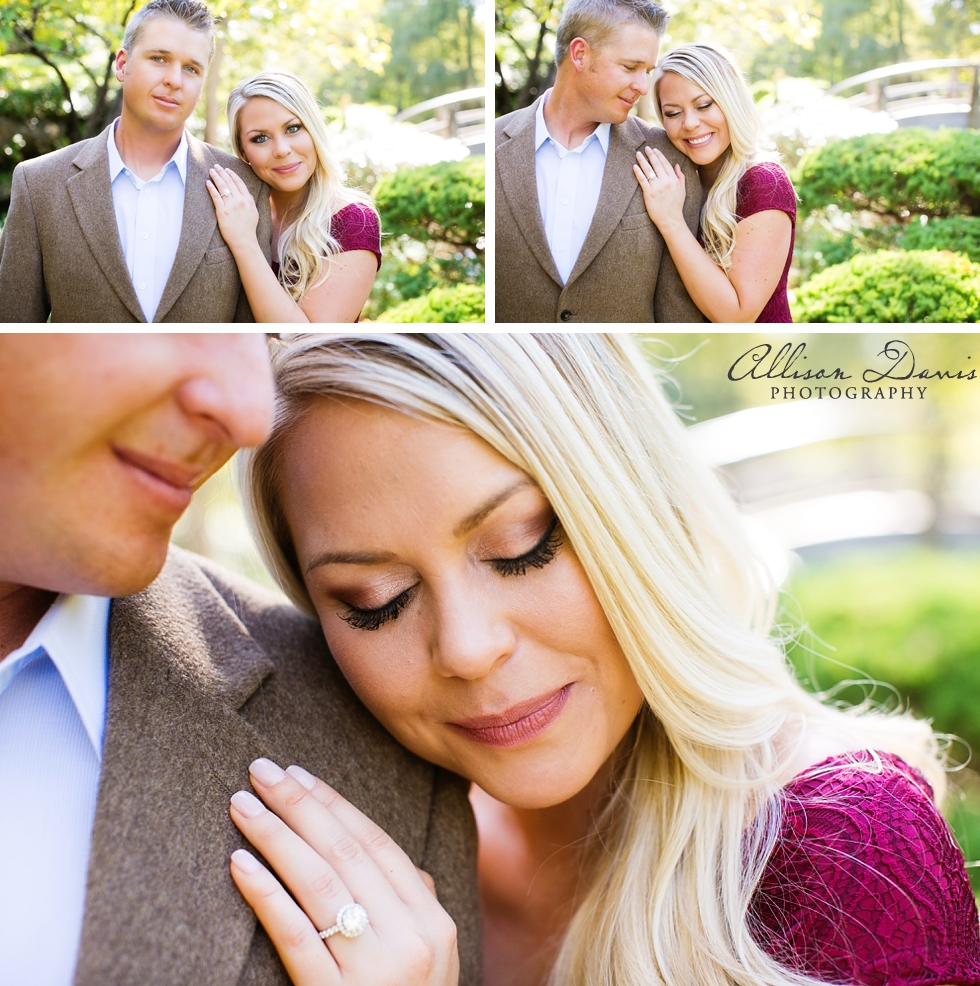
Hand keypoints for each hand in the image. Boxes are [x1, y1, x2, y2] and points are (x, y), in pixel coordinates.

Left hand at [206, 164, 259, 252]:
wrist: (244, 241)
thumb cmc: (249, 229)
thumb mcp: (254, 213)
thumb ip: (250, 202)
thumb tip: (246, 194)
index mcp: (248, 200)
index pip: (239, 183)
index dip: (232, 174)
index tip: (226, 169)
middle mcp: (240, 200)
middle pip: (229, 182)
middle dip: (222, 172)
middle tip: (216, 166)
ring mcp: (231, 205)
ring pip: (222, 186)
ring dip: (215, 177)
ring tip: (211, 171)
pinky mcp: (222, 211)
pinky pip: (215, 196)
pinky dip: (211, 188)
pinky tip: (207, 182)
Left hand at [229, 759, 458, 985]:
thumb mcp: (432, 964)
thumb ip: (417, 911)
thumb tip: (401, 864)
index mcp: (434, 922)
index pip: (376, 845)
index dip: (335, 804)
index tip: (299, 773)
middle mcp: (412, 939)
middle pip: (346, 854)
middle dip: (300, 805)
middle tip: (261, 772)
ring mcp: (376, 972)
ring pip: (319, 884)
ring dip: (276, 837)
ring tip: (242, 806)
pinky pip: (296, 937)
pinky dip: (265, 894)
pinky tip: (239, 864)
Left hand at [632, 146, 686, 231]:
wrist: (670, 219)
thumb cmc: (676, 206)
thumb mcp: (682, 190)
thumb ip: (680, 177)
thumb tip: (677, 165)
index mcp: (674, 179)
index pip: (665, 164)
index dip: (659, 155)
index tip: (655, 150)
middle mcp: (666, 181)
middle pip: (656, 164)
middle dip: (651, 154)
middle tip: (646, 148)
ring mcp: (657, 187)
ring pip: (648, 170)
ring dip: (642, 160)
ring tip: (638, 154)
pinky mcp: (649, 194)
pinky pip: (642, 180)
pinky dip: (638, 172)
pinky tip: (634, 166)